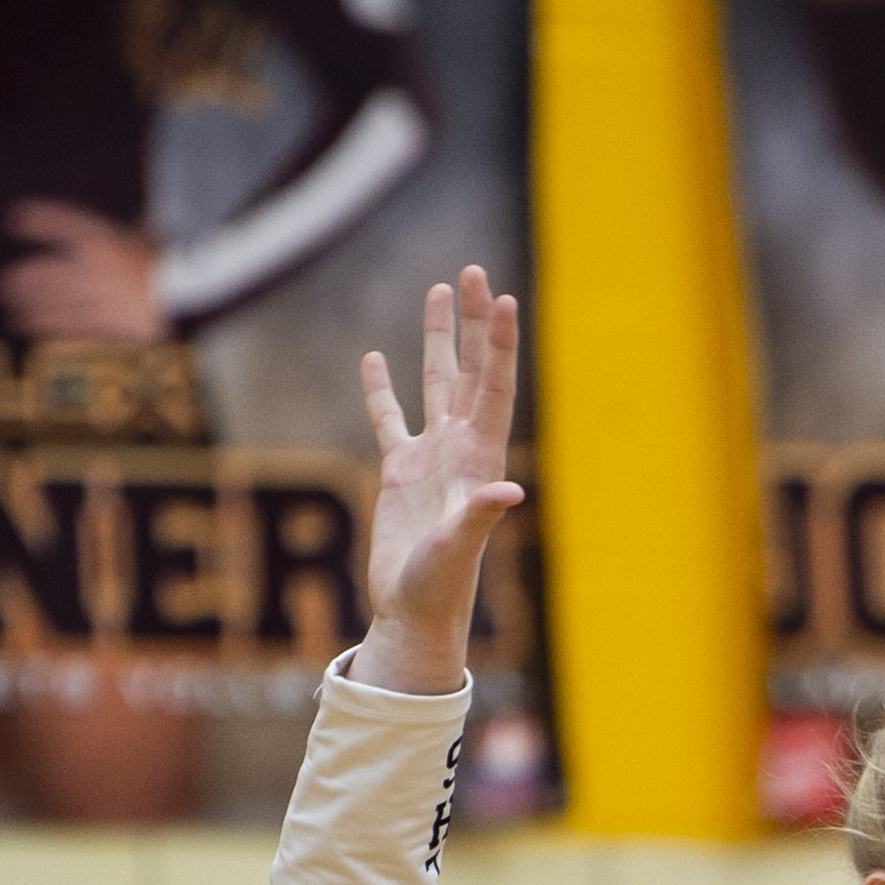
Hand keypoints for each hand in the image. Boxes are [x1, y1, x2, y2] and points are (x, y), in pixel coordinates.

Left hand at [0, 201, 168, 340]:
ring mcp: (98, 294)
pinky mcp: (106, 319)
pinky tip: (29, 325)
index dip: (39, 220)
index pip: (65, 224)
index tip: (16, 220)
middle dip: (25, 278)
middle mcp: (97, 266)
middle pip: (48, 270)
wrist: (194, 300)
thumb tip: (155, 211)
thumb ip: (148, 226)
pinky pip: (68, 322)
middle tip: (5, 283)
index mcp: (110, 239)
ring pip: (53, 299)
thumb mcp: (161, 240)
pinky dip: (46, 323)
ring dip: (30, 303)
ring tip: (11, 305)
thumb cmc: (179, 267)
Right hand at [352, 267, 523, 695]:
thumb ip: (478, 519)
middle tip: (473, 271)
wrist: (415, 612)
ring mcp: (432, 458)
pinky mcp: (400, 472)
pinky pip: (390, 418)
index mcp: (480, 459)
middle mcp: (462, 449)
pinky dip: (383, 388)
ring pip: (436, 383)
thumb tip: (509, 494)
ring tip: (442, 290)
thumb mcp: (456, 549)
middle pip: (469, 370)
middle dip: (473, 323)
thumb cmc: (440, 586)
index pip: (493, 388)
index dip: (500, 344)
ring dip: (439, 339)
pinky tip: (374, 357)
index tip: (504, 298)